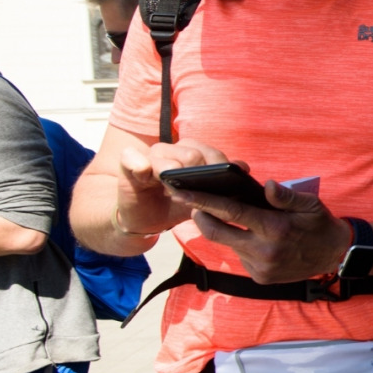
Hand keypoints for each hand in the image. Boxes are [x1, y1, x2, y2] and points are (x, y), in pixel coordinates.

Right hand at [115, 139, 234, 235]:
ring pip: (164, 154)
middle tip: (198, 188)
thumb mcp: (201, 199)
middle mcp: (171, 152)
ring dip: (171, 169)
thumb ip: (220, 184)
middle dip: (197, 170)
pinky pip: (131, 157)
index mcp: (191, 155)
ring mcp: (149, 156)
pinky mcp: (129, 164)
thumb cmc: (175, 206)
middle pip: (191, 152)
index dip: (219, 164)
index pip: (209, 152)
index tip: (228, 178)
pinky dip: (138, 163)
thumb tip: (244, 168)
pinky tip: (144, 171)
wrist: (145, 220)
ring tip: (173, 185)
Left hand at [164, 178, 352, 284]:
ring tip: (238, 223)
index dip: (204, 202)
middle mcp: (264, 250)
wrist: (335, 255)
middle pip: (217, 233)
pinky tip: (256, 242)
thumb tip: (265, 185)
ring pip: (229, 245)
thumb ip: (284, 195)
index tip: (182, 194)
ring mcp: (261, 266)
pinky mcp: (260, 277)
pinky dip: (242, 247)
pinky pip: (241, 258)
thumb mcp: (309, 204)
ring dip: (226, 232)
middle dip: (201, 218)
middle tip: (196, 207)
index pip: (231, 212)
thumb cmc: (320, 224)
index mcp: (275, 228)